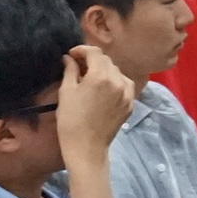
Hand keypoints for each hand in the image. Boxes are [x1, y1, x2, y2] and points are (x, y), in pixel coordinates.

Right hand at [55, 45, 137, 159]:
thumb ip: (70, 70)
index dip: (82, 50)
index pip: (94, 52)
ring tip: (92, 79)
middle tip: (78, 67)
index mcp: (100, 76)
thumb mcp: (66, 92)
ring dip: (104, 71)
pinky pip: (124, 85)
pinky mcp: (130, 104)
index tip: (72, 55)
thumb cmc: (71, 121)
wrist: (86, 147)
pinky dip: (114, 82)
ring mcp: (127, 93)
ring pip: (116, 72)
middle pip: (106, 61)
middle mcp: (117, 81)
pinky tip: (104, 89)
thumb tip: (69, 58)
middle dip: (92, 60)